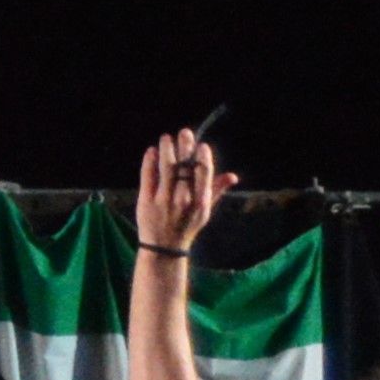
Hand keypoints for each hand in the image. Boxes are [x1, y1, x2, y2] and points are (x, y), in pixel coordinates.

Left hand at [133, 130, 228, 253]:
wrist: (164, 247)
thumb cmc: (186, 226)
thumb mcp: (204, 212)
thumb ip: (216, 191)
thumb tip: (233, 176)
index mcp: (200, 201)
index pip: (203, 173)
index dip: (203, 156)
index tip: (201, 145)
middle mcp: (183, 199)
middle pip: (184, 167)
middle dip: (185, 147)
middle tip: (184, 133)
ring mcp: (163, 200)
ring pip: (166, 168)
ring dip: (166, 150)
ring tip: (166, 138)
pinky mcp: (146, 201)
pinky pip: (148, 177)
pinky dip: (149, 162)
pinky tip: (151, 151)